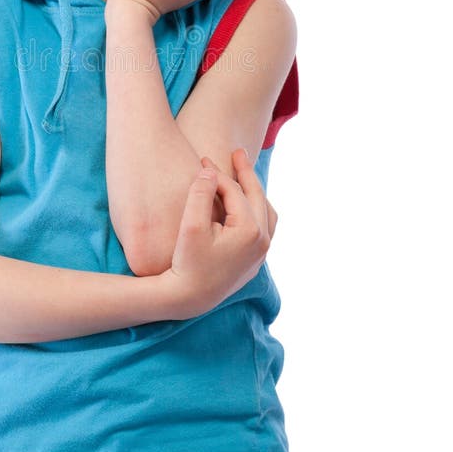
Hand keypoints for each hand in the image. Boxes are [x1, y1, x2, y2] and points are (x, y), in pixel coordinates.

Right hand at [160, 148, 277, 319]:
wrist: (188, 298)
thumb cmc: (186, 262)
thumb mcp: (190, 225)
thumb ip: (200, 194)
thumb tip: (210, 171)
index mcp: (250, 230)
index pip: (234, 191)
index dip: (217, 173)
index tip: (202, 160)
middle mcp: (262, 241)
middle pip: (257, 196)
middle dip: (246, 173)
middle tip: (237, 152)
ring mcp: (261, 252)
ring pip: (266, 212)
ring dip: (255, 191)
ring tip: (245, 174)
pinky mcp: (255, 260)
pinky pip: (264, 226)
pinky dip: (257, 209)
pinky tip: (247, 203)